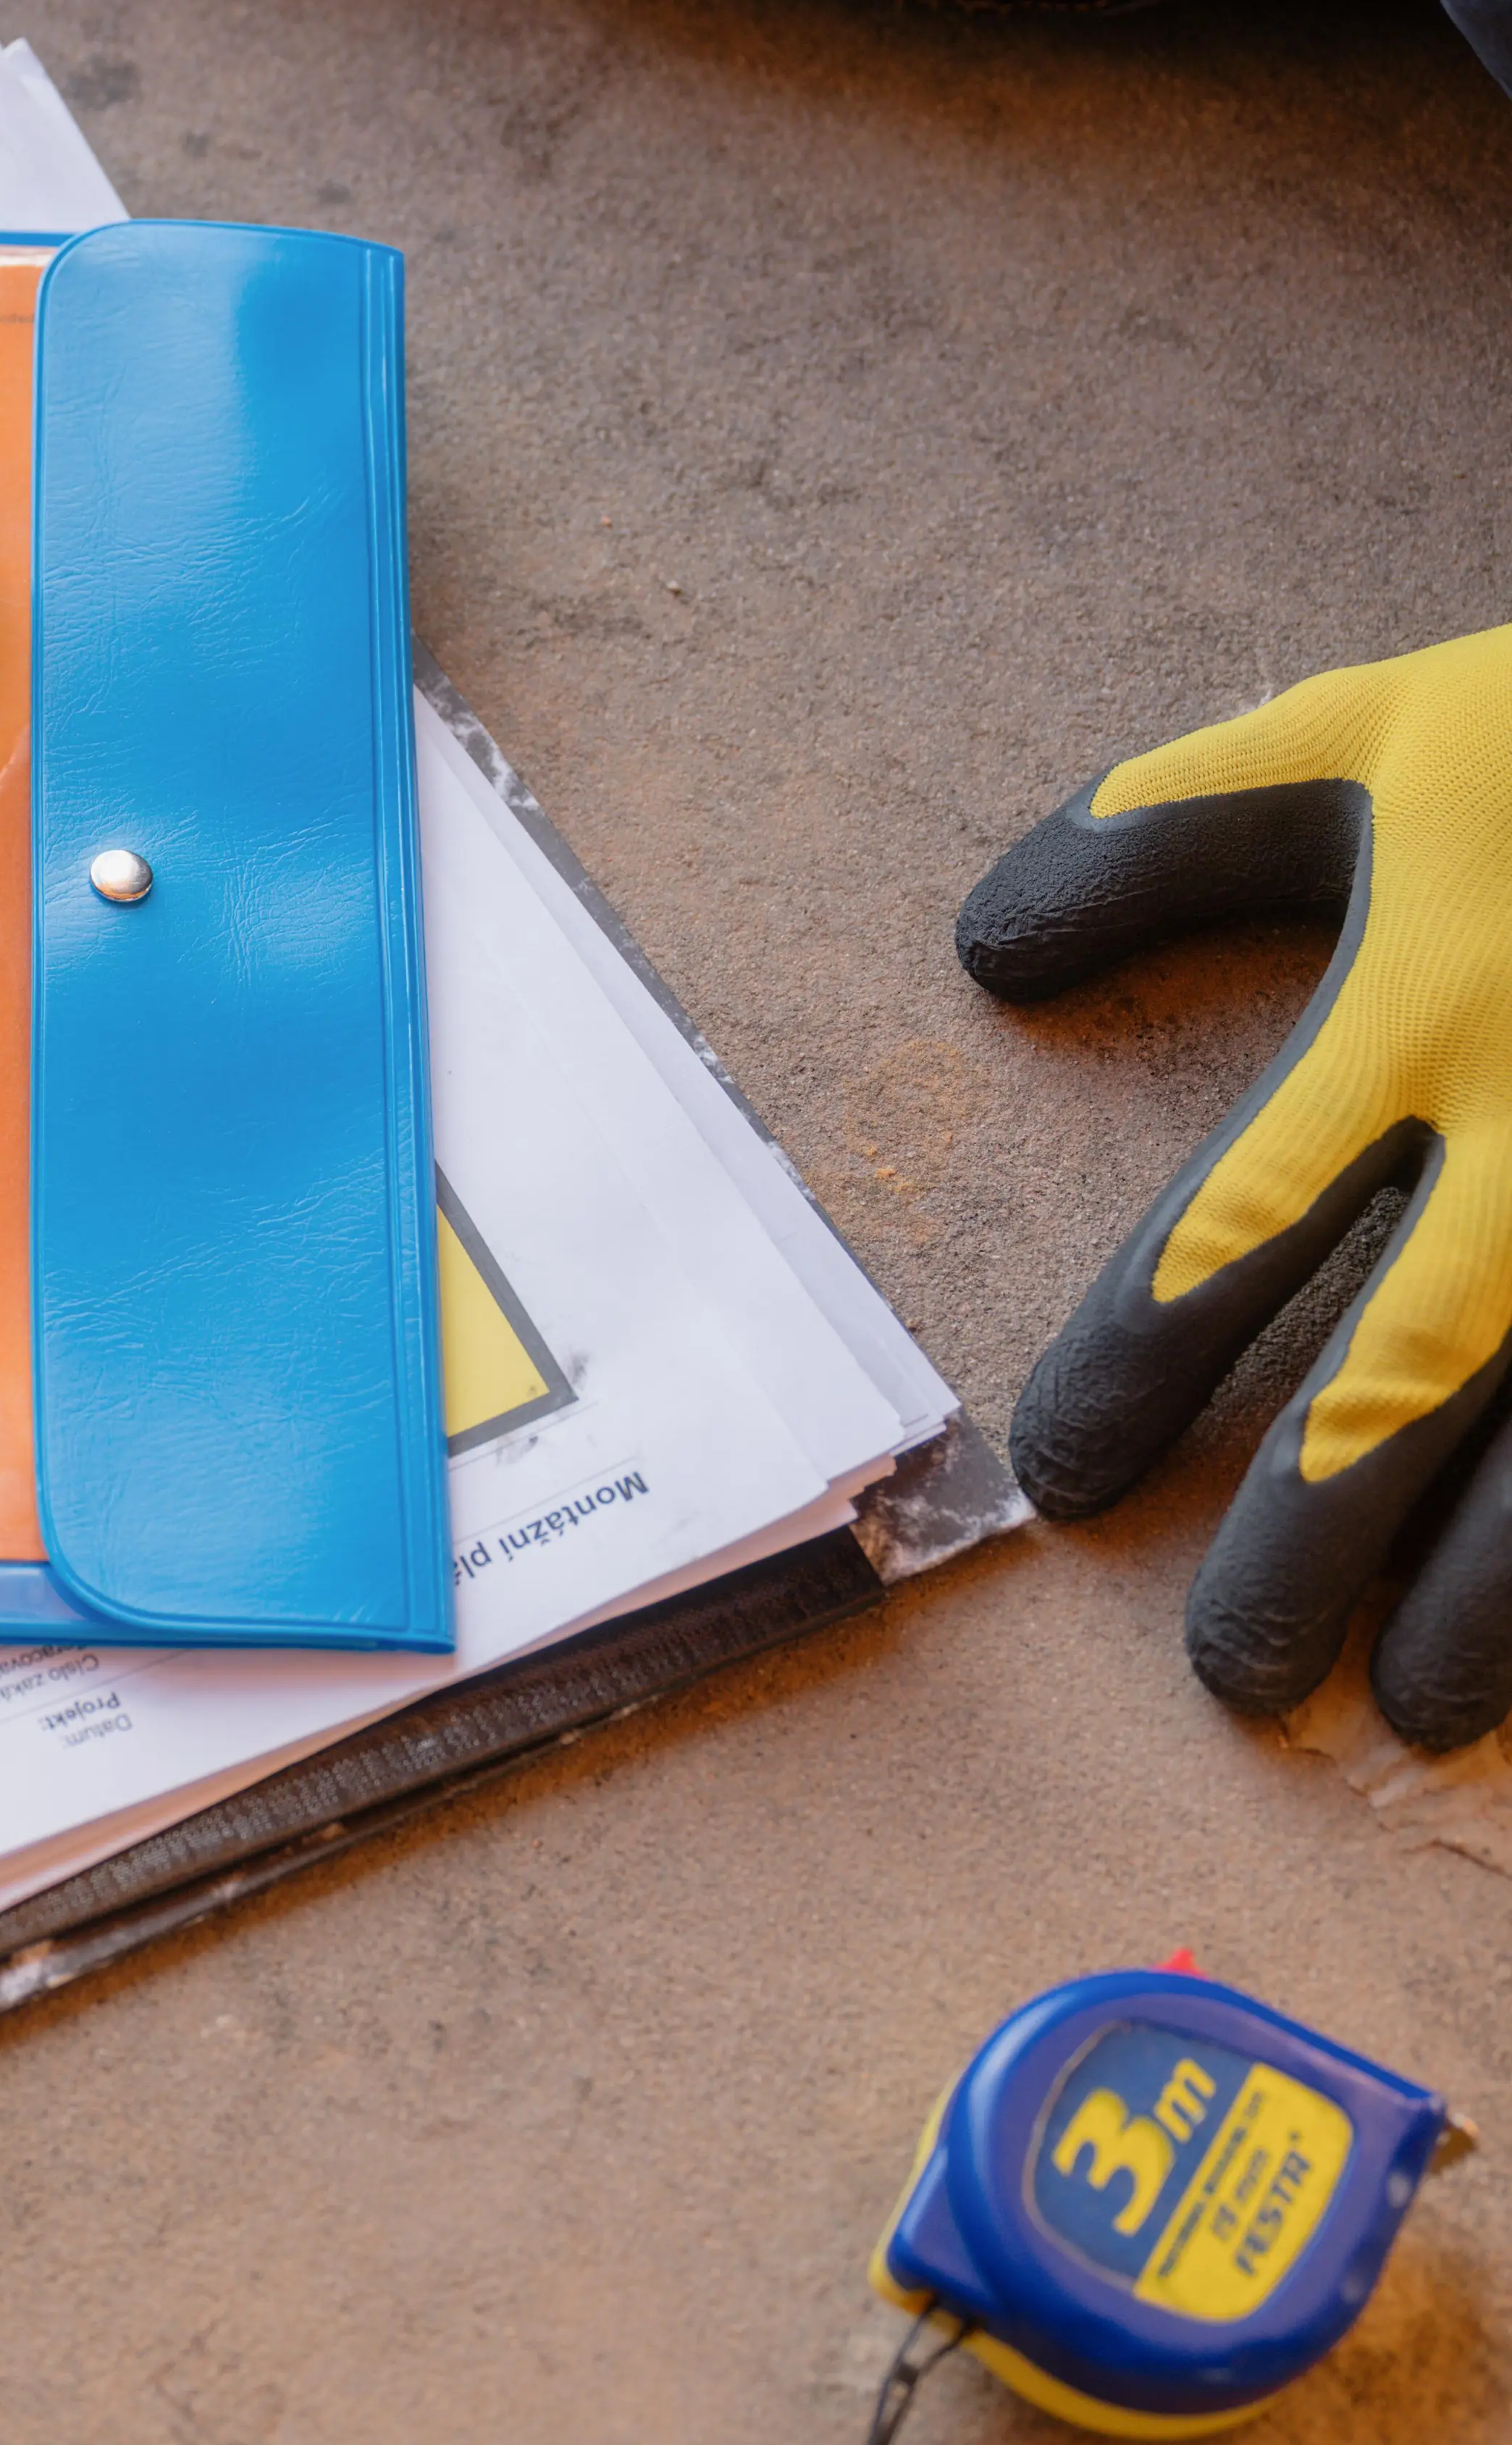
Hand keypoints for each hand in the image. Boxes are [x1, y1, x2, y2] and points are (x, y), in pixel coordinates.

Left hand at [958, 623, 1511, 1745]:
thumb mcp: (1375, 739)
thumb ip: (1170, 832)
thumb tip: (982, 945)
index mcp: (1424, 1012)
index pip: (1237, 1226)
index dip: (1140, 1361)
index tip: (1067, 1476)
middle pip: (1401, 1379)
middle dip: (1310, 1535)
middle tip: (1233, 1673)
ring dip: (1490, 1594)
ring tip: (1404, 1704)